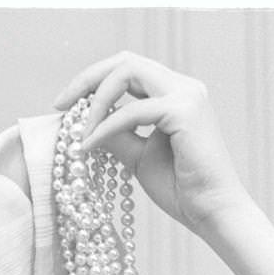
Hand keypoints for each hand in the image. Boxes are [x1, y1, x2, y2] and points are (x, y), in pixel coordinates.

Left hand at [54, 52, 247, 235]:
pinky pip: (133, 110)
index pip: (128, 70)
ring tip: (79, 132)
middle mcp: (183, 86)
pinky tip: (90, 145)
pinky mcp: (184, 111)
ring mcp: (186, 94)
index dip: (93, 81)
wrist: (212, 213)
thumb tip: (83, 123)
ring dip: (96, 99)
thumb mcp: (138, 158)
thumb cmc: (182, 190)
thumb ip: (116, 135)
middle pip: (124, 61)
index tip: (65, 105)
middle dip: (87, 79)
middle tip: (60, 104)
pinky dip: (107, 126)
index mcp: (174, 94)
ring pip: (127, 72)